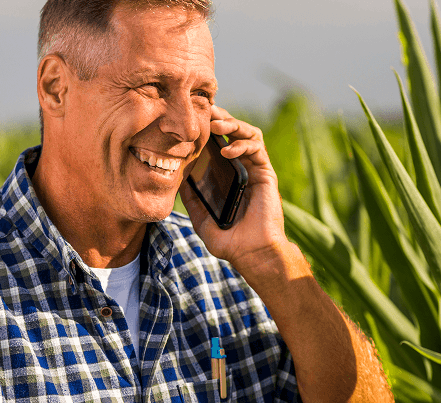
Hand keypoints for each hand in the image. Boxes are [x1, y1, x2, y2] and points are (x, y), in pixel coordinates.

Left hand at [178, 105, 290, 275]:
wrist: (253, 254)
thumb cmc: (230, 242)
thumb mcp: (202, 219)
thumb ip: (192, 200)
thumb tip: (175, 180)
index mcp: (226, 176)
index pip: (216, 143)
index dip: (206, 129)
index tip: (189, 119)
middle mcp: (241, 168)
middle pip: (232, 132)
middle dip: (219, 117)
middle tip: (203, 110)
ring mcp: (254, 169)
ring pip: (247, 133)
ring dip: (232, 123)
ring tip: (215, 124)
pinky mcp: (265, 173)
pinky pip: (256, 148)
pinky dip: (242, 144)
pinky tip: (227, 150)